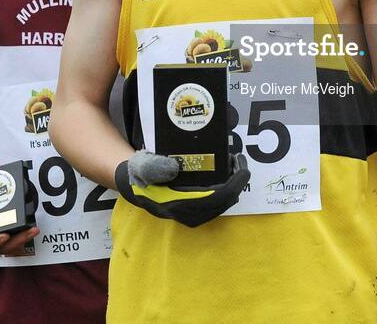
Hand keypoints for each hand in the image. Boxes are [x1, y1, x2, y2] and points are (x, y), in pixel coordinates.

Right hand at [0, 187, 38, 264]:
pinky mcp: (5, 233)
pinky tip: (31, 226)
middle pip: (0, 251)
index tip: (4, 235)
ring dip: (23, 239)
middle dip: (16, 242)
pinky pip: (15, 239)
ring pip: (11, 247)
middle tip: (28, 231)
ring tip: (33, 229)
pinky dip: (24, 234)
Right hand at [114, 151, 249, 227]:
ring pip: (223, 204)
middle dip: (237, 181)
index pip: (216, 198)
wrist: (135, 187)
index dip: (234, 183)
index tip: (241, 166)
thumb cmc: (140, 175)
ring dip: (233, 185)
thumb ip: (154, 166)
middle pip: (224, 202)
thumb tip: (174, 167)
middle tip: (239, 160)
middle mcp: (188, 214)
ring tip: (234, 164)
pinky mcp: (195, 212)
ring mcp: (193, 215)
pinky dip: (227, 189)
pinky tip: (226, 174)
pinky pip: (218, 203)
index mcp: (177, 204)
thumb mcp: (143, 166)